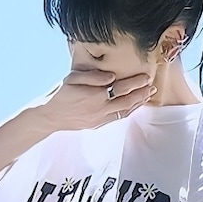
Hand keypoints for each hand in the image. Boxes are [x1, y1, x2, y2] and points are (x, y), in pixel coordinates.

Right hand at [41, 67, 156, 131]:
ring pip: (124, 112)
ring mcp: (100, 119)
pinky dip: (128, 112)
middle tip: (152, 87)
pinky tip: (133, 107)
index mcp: (96, 95)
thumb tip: (111, 76)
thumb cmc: (60, 94)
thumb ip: (94, 76)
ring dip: (137, 104)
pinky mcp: (97, 125)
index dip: (135, 82)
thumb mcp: (74, 78)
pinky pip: (117, 118)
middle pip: (127, 101)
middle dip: (141, 94)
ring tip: (147, 96)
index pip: (121, 87)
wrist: (50, 116)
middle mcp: (101, 108)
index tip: (146, 76)